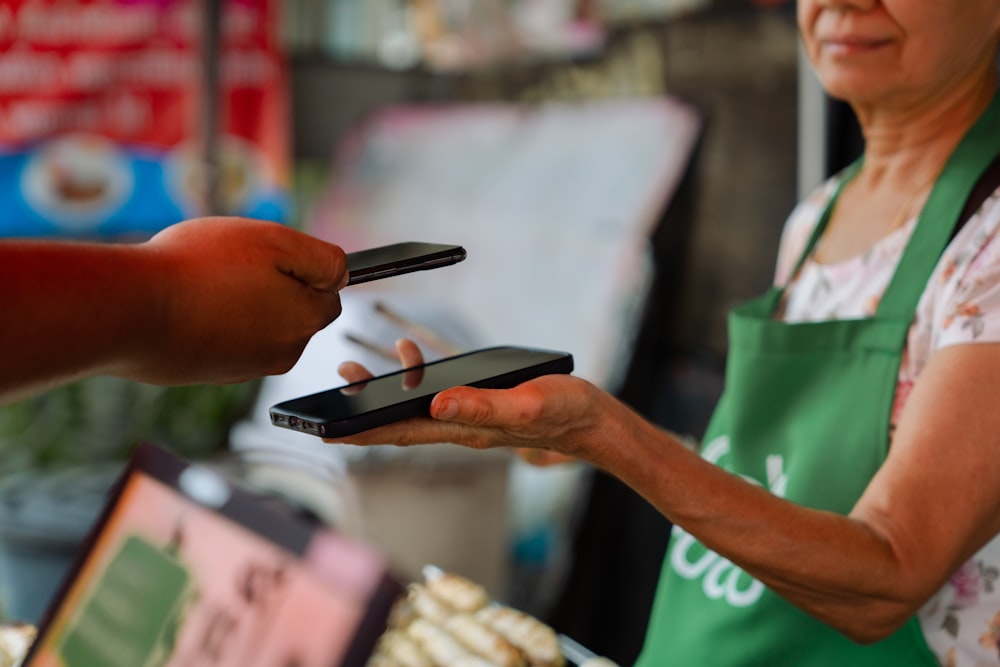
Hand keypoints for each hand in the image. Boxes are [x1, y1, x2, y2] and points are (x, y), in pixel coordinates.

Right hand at [122, 217, 347, 384]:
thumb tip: (342, 274)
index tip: (270, 256)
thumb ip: (322, 258)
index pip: (330, 293)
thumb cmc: (200, 269)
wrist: (129, 311)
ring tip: (205, 284)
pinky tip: (188, 306)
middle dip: (273, 287)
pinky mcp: (212, 375)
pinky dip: (214, 322)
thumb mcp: (274, 241)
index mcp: (306, 320)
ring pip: (259, 326)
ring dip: (242, 304)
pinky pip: (226, 341)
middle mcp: (284, 353)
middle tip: (232, 266)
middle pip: (294, 311)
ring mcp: (246, 369)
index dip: (303, 268)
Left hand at [336, 338, 580, 464]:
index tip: (327, 431)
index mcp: (466, 430)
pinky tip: (411, 363)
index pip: (401, 433)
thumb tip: (435, 404)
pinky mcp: (480, 406)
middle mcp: (460, 427)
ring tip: (355, 373)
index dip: (362, 433)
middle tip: (332, 388)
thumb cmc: (564, 413)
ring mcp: (468, 419)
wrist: (591, 420)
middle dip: (360, 412)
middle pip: (398, 423)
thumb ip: (483, 406)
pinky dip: (415, 382)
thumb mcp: (526, 405)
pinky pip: (435, 398)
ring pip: (413, 410)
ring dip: (382, 394)